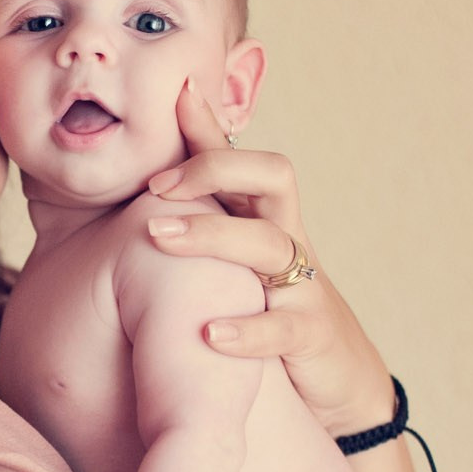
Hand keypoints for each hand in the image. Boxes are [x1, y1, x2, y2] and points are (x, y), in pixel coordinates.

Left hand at [144, 87, 394, 437]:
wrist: (342, 377)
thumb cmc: (272, 311)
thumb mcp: (235, 266)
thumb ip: (199, 231)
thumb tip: (130, 206)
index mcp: (264, 220)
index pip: (240, 160)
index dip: (210, 126)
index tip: (176, 94)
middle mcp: (287, 240)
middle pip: (272, 178)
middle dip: (213, 170)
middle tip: (154, 187)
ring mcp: (304, 285)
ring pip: (271, 244)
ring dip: (213, 235)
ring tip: (158, 237)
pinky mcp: (313, 334)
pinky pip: (286, 326)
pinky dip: (250, 329)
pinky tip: (210, 334)